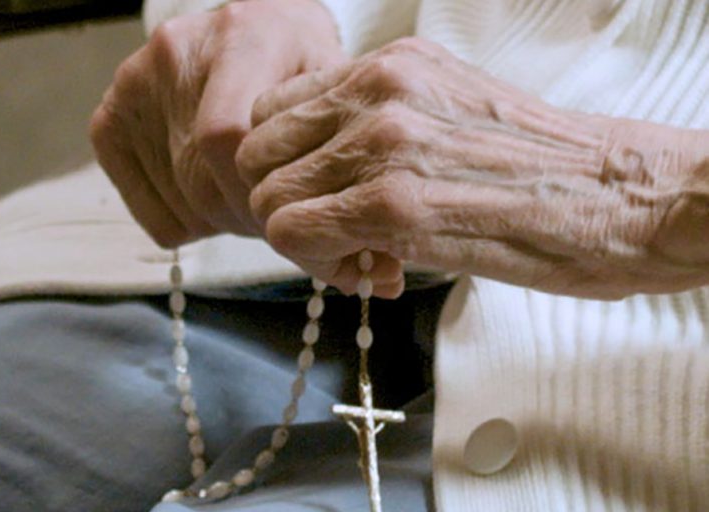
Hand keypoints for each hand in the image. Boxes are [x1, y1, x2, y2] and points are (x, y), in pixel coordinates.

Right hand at [90, 0, 344, 247]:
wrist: (253, 30)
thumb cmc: (297, 61)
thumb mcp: (330, 79)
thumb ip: (326, 131)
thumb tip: (309, 211)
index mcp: (238, 37)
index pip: (223, 136)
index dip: (253, 189)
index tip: (282, 205)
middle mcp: (174, 54)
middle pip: (201, 177)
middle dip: (244, 214)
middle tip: (272, 212)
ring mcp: (132, 86)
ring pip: (180, 203)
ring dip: (222, 221)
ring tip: (246, 197)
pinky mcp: (109, 122)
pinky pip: (151, 214)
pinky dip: (188, 224)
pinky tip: (211, 197)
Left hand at [237, 37, 705, 298]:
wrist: (620, 197)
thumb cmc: (540, 168)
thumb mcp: (447, 114)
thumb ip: (376, 128)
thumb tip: (320, 169)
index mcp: (390, 66)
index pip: (274, 111)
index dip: (285, 164)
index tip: (321, 196)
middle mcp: (377, 91)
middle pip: (257, 151)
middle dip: (282, 200)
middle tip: (331, 234)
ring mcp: (382, 142)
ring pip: (268, 196)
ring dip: (300, 239)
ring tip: (356, 256)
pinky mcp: (392, 202)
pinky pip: (293, 232)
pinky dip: (316, 262)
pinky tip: (368, 270)